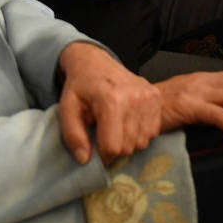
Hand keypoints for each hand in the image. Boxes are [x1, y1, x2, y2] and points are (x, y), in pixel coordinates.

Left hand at [57, 42, 161, 163]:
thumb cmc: (80, 87)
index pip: (113, 146)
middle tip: (104, 135)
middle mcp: (134, 98)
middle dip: (114, 149)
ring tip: (115, 128)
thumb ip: (72, 135)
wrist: (95, 62)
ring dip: (128, 142)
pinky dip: (140, 134)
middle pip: (128, 146)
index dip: (102, 155)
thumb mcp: (67, 109)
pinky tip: (128, 122)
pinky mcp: (156, 97)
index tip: (96, 149)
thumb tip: (84, 160)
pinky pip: (152, 132)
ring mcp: (148, 97)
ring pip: (142, 142)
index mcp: (110, 99)